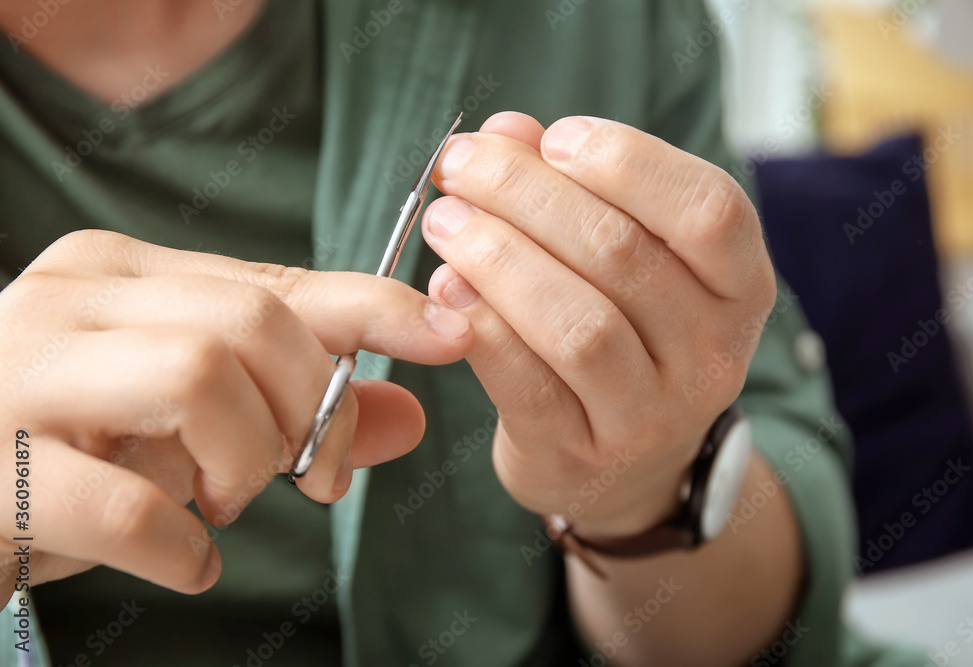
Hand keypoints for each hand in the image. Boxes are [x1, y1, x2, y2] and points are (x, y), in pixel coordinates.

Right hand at [0, 230, 471, 602]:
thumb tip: (408, 412)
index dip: (373, 307)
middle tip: (309, 477)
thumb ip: (294, 412)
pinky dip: (182, 547)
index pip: (274, 281)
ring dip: (244, 460)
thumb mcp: (189, 429)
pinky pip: (129, 504)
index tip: (448, 334)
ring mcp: (16, 375)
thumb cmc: (70, 456)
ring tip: (227, 503)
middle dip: (309, 408)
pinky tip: (185, 562)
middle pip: (248, 324)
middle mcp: (67, 301)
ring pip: (195, 376)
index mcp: (119, 277)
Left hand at [422, 113, 774, 537]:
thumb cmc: (625, 336)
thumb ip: (574, 189)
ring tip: (445, 221)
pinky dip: (481, 327)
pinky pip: (528, 385)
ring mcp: (651, 416)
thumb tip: (506, 132)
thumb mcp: (627, 261)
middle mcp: (712, 355)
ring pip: (577, 324)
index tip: (554, 138)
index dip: (628, 162)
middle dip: (526, 194)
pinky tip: (445, 289)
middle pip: (622, 254)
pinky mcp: (582, 456)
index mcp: (740, 288)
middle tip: (463, 166)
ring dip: (498, 258)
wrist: (623, 466)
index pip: (708, 210)